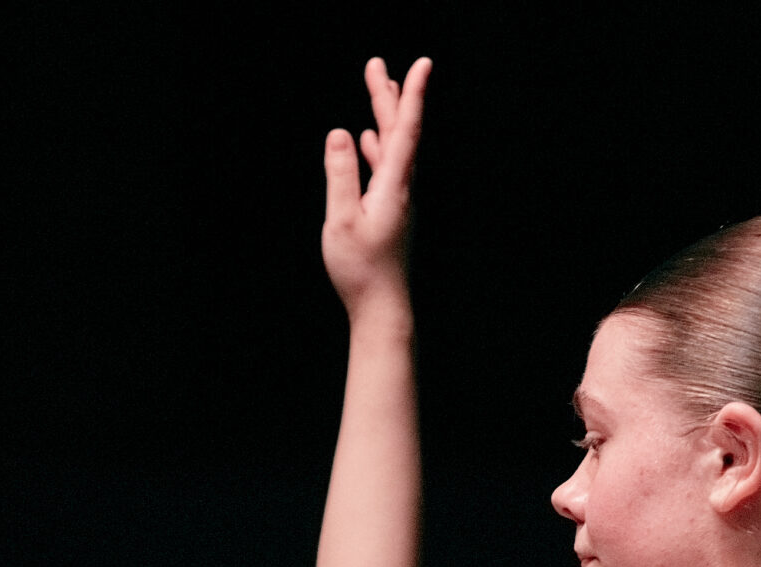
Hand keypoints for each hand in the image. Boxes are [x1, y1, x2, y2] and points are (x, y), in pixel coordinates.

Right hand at [322, 56, 430, 318]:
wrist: (382, 308)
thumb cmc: (361, 270)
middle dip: (387, 96)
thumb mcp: (342, 220)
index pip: (404, 129)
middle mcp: (402, 187)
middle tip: (377, 65)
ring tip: (378, 91)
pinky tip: (368, 141)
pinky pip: (385, 167)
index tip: (420, 64)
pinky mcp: (390, 212)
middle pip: (398, 132)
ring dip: (384, 117)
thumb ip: (340, 175)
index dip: (410, 94)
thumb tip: (340, 133)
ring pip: (392, 147)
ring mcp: (398, 199)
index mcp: (393, 185)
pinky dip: (378, 147)